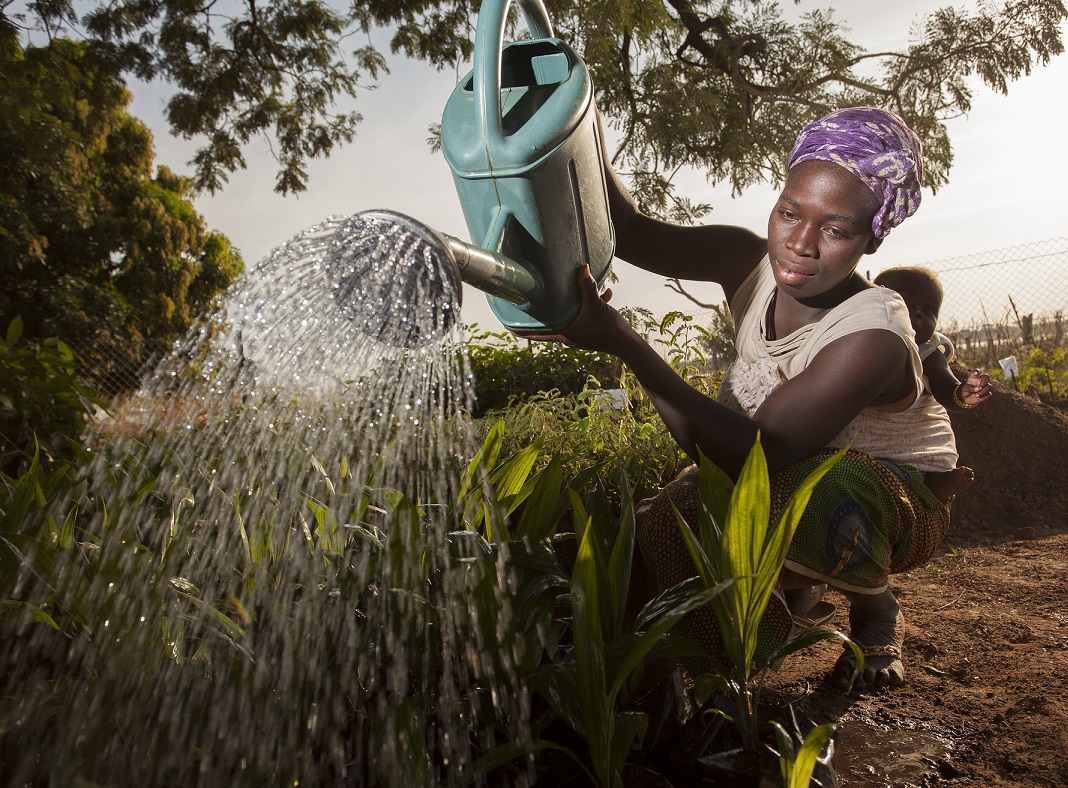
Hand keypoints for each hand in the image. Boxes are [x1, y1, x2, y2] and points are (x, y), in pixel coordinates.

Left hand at [516, 264, 630, 352]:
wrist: (627, 344)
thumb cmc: (608, 329)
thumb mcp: (596, 304)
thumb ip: (587, 286)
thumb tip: (582, 267)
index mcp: (565, 333)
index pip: (537, 335)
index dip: (523, 332)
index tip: (509, 329)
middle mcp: (569, 337)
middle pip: (552, 324)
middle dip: (547, 312)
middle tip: (536, 301)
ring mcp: (579, 336)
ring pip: (570, 318)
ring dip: (574, 305)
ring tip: (579, 290)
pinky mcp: (590, 333)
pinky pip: (584, 317)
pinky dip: (590, 306)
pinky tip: (604, 294)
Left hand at [957, 369, 992, 406]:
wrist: (964, 399)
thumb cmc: (963, 391)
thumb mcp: (964, 388)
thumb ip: (970, 387)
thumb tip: (978, 389)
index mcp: (973, 377)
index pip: (976, 372)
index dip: (977, 372)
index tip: (976, 373)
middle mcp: (980, 381)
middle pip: (987, 377)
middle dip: (984, 382)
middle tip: (980, 387)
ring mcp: (984, 387)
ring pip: (988, 387)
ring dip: (983, 391)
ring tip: (976, 395)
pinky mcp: (986, 394)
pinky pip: (989, 394)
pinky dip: (984, 397)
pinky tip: (979, 398)